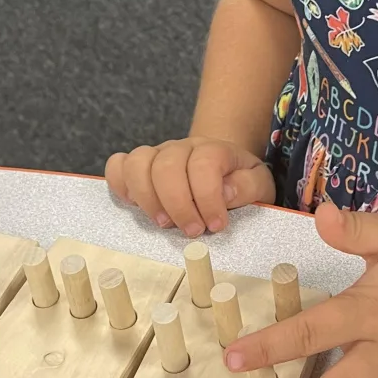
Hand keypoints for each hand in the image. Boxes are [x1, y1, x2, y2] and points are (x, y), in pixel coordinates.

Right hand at [105, 138, 275, 235]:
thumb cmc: (240, 181)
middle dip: (178, 204)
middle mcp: (183, 147)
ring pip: (138, 163)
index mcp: (215, 149)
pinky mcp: (140, 166)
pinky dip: (120, 186)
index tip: (216, 225)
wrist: (224, 167)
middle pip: (167, 166)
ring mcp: (158, 154)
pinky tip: (136, 206)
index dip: (208, 198)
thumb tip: (225, 192)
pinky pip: (118, 165)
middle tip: (192, 230)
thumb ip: (248, 186)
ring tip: (164, 223)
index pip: (204, 165)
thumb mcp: (260, 185)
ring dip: (148, 198)